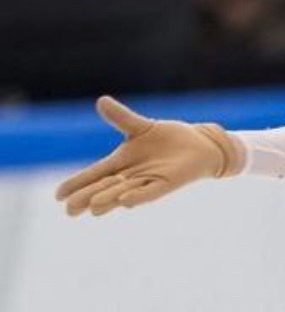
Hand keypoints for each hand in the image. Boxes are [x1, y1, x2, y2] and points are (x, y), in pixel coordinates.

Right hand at [54, 96, 240, 216]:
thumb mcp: (141, 127)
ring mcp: (149, 180)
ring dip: (109, 199)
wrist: (199, 145)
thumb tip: (101, 101)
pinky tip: (125, 203)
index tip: (58, 196)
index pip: (94, 174)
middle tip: (69, 210)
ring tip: (92, 208)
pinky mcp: (168, 182)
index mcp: (121, 162)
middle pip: (104, 187)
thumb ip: (122, 118)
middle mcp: (132, 175)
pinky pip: (151, 192)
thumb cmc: (168, 139)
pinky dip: (138, 196)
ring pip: (124, 192)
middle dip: (87, 197)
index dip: (77, 184)